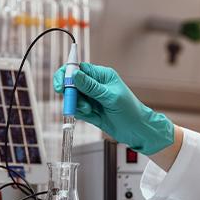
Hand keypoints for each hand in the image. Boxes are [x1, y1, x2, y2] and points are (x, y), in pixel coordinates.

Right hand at [53, 62, 173, 154]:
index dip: (67, 74)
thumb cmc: (130, 111)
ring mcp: (92, 98)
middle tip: (70, 101)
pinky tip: (91, 115)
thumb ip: (91, 87)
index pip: (79, 68)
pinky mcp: (90, 111)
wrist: (138, 131)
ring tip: (89, 110)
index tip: (62, 86)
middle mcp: (95, 85)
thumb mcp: (110, 97)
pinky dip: (79, 113)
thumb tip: (74, 74)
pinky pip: (77, 109)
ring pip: (74, 97)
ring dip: (77, 104)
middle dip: (70, 93)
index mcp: (102, 76)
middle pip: (72, 83)